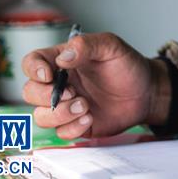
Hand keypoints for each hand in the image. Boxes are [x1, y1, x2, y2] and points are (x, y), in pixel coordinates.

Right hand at [21, 32, 170, 138]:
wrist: (147, 92)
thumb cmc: (127, 66)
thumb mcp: (111, 46)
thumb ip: (87, 45)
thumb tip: (63, 57)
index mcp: (63, 60)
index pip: (32, 62)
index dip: (33, 69)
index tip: (48, 75)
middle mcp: (60, 84)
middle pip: (30, 92)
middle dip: (45, 96)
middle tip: (73, 93)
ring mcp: (65, 105)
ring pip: (41, 116)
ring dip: (59, 114)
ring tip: (85, 106)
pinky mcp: (75, 124)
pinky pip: (60, 133)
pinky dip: (72, 128)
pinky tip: (90, 118)